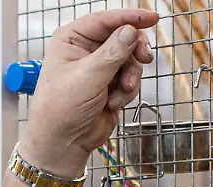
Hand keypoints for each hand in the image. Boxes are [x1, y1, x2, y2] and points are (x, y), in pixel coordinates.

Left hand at [19, 9, 159, 176]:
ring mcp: (99, 68)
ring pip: (130, 59)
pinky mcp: (110, 84)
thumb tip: (131, 32)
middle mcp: (85, 50)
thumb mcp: (88, 76)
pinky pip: (130, 78)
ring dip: (130, 76)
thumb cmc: (60, 109)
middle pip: (122, 37)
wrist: (63, 143)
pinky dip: (127, 91)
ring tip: (121, 91)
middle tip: (144, 59)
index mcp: (71, 39)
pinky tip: (113, 102)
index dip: (130, 17)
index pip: (105, 20)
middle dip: (133, 51)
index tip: (152, 18)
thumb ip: (112, 52)